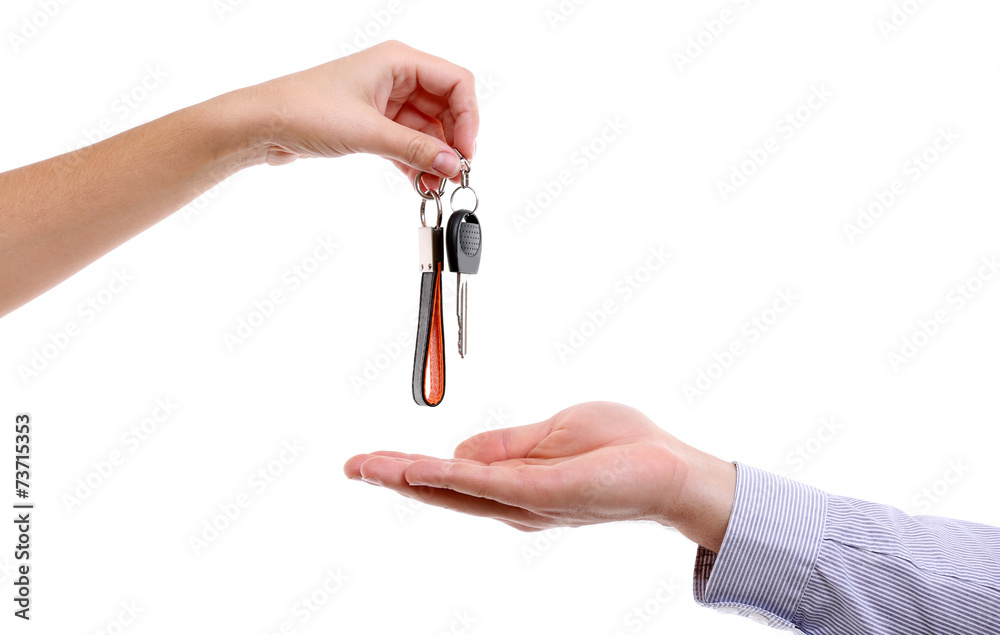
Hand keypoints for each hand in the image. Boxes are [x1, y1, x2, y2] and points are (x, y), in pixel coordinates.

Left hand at [235, 41, 478, 185]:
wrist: (262, 125)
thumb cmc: (304, 110)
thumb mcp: (367, 132)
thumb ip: (414, 149)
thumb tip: (452, 164)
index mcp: (397, 61)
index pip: (455, 82)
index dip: (468, 117)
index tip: (466, 151)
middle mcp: (395, 77)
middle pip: (446, 107)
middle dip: (453, 141)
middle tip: (455, 173)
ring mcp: (384, 101)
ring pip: (427, 130)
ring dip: (434, 158)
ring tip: (437, 185)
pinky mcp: (373, 124)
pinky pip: (407, 143)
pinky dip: (416, 162)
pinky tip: (421, 184)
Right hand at [344, 402, 735, 551]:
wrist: (670, 469)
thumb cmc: (621, 449)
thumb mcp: (551, 432)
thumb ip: (504, 443)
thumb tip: (457, 452)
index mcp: (515, 482)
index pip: (451, 474)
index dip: (410, 467)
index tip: (371, 459)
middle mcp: (513, 501)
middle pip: (441, 489)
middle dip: (393, 476)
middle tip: (351, 467)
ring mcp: (525, 501)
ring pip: (454, 488)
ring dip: (408, 476)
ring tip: (368, 467)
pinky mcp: (542, 494)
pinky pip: (486, 482)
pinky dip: (448, 475)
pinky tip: (420, 469)